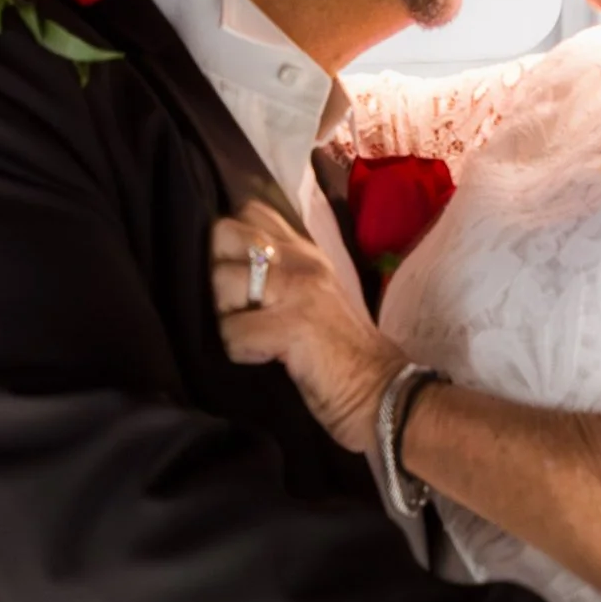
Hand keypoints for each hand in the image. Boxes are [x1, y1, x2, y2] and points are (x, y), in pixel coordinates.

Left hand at [213, 205, 396, 450]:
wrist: (382, 389)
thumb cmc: (342, 352)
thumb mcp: (314, 295)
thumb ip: (283, 271)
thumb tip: (231, 262)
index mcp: (305, 251)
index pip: (251, 211)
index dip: (231, 242)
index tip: (240, 275)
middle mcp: (301, 260)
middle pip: (224, 235)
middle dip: (219, 275)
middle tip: (242, 309)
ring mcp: (298, 290)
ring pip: (223, 281)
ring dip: (227, 316)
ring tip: (255, 336)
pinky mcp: (292, 325)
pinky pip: (233, 332)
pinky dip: (240, 352)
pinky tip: (266, 358)